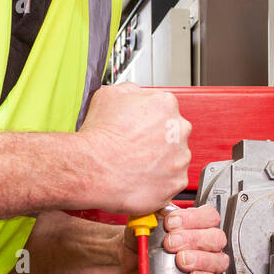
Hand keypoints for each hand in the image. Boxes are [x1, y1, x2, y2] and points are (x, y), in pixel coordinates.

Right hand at [77, 84, 191, 214]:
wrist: (93, 168)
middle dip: (158, 140)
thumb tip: (135, 95)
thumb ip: (131, 91)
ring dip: (161, 161)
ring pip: (175, 158)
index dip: (150, 119)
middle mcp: (179, 129)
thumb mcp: (109, 95)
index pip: (165, 108)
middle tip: (138, 147)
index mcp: (165, 104)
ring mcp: (180, 157)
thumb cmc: (100, 136)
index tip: (141, 127)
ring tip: (138, 165)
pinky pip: (173, 181)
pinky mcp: (177, 182)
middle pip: (174, 133)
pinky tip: (143, 178)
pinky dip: (161, 181)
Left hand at [120, 205, 228, 273]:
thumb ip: (157, 210)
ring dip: (199, 259)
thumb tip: (162, 209)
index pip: (209, 216)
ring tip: (180, 260)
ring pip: (218, 260)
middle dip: (193, 239)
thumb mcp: (147, 218)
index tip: (171, 223)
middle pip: (216, 238)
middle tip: (171, 243)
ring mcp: (204, 263)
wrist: (130, 260)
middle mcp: (203, 242)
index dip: (193, 218)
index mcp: (194, 223)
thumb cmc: (143, 239)